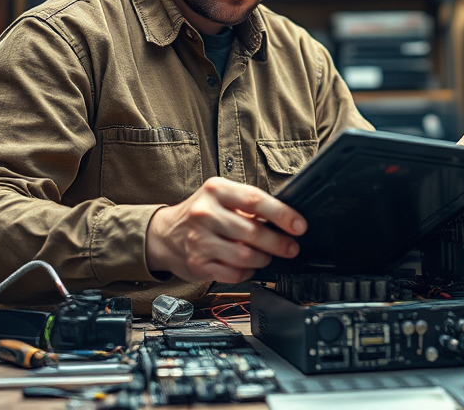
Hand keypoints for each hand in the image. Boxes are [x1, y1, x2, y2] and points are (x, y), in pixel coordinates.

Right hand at [145, 177, 306, 283]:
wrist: (164, 234)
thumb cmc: (200, 213)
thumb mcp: (220, 197)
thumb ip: (248, 205)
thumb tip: (286, 219)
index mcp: (216, 190)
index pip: (256, 200)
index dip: (282, 215)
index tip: (299, 226)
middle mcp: (206, 213)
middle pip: (253, 232)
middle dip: (279, 243)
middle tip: (291, 247)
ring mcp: (200, 240)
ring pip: (245, 256)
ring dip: (263, 259)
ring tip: (267, 256)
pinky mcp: (198, 264)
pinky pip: (234, 274)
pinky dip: (247, 273)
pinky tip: (248, 267)